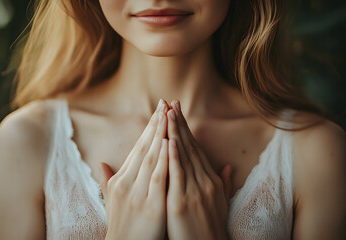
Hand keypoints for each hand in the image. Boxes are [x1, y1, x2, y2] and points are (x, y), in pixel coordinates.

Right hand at [99, 99, 168, 239]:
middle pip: (143, 148)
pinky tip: (170, 142)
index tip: (158, 112)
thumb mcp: (113, 201)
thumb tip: (101, 164)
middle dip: (155, 124)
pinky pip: (158, 177)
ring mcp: (137, 194)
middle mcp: (126, 183)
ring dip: (160, 134)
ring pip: (150, 158)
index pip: (137, 149)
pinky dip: (164, 158)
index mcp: (120, 180)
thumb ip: (108, 181)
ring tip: (168, 114)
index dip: (148, 130)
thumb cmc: (122, 226)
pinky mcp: (150, 206)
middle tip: (164, 104)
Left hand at [166, 100, 231, 239]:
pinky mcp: (182, 202)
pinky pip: (177, 175)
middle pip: (189, 147)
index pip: (196, 149)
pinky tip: (169, 141)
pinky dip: (173, 157)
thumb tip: (229, 167)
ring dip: (175, 133)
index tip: (178, 113)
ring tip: (168, 113)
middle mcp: (204, 181)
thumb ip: (224, 183)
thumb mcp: (221, 203)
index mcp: (211, 180)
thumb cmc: (211, 227)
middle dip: (180, 124)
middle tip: (171, 103)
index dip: (187, 130)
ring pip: (183, 156)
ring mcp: (194, 190)